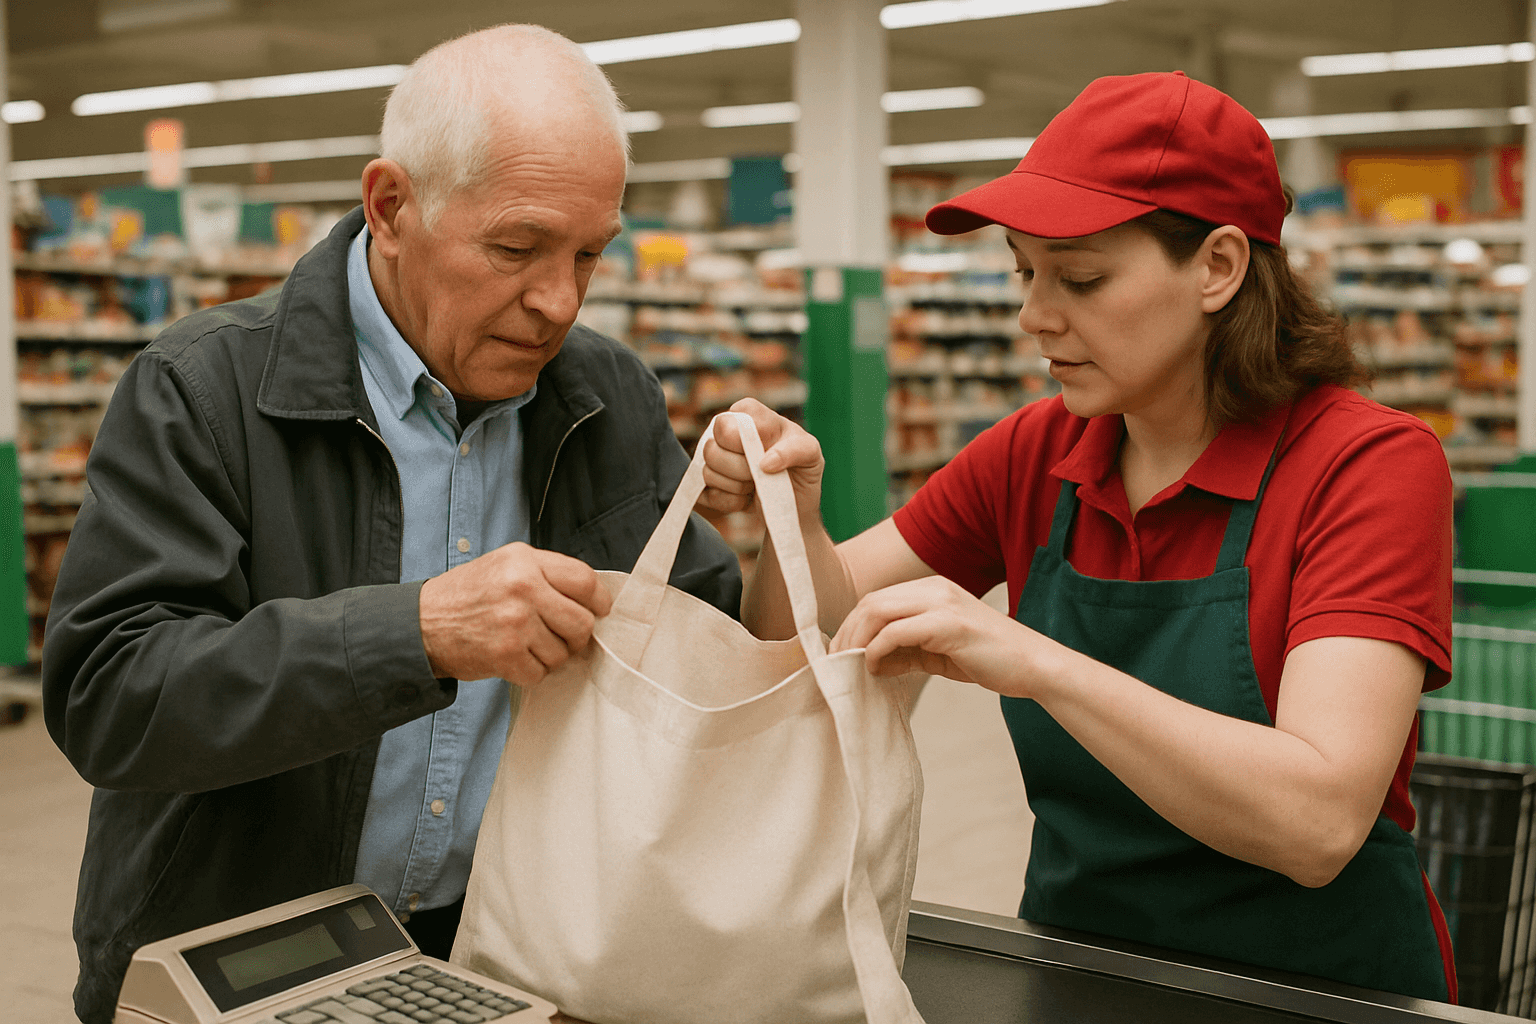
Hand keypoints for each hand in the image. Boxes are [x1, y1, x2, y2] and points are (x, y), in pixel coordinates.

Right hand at [417, 542, 612, 684]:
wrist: (420, 623)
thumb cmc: (469, 594)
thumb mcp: (507, 564)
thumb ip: (548, 574)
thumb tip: (595, 599)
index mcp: (525, 561)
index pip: (585, 581)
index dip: (599, 601)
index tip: (598, 610)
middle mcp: (522, 588)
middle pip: (582, 622)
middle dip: (576, 635)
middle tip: (560, 635)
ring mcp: (514, 622)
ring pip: (564, 652)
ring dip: (551, 655)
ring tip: (528, 644)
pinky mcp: (505, 655)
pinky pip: (541, 672)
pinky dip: (532, 671)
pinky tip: (514, 658)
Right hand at [697, 398, 824, 525]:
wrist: (794, 505)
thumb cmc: (802, 470)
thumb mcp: (811, 454)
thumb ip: (795, 449)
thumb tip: (765, 463)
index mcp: (748, 414)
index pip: (726, 425)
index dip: (742, 445)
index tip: (764, 455)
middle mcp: (726, 432)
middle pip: (711, 450)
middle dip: (741, 469)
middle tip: (763, 473)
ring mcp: (714, 457)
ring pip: (708, 473)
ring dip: (739, 488)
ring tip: (758, 485)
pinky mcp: (707, 484)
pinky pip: (706, 496)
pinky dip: (732, 503)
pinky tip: (747, 498)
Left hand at [830, 577, 1058, 696]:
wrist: (1032, 665)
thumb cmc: (988, 660)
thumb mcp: (938, 652)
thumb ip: (906, 651)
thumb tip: (871, 661)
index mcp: (932, 589)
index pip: (877, 600)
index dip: (853, 625)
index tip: (840, 653)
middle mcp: (935, 589)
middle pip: (872, 602)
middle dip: (847, 632)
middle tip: (836, 661)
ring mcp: (942, 603)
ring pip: (879, 611)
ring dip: (857, 640)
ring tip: (850, 665)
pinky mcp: (949, 624)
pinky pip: (896, 632)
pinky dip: (877, 649)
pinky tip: (875, 668)